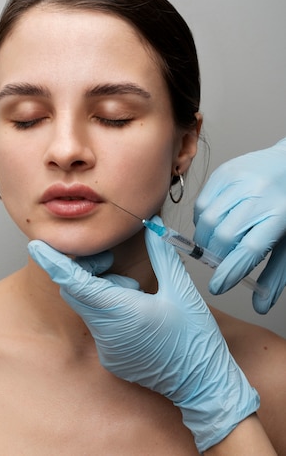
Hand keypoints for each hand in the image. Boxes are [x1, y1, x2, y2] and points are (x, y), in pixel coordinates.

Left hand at [28, 217, 258, 452]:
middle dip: (87, 271)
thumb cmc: (195, 341)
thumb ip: (162, 255)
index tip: (37, 246)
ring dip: (103, 291)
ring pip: (89, 307)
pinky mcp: (111, 358)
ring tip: (135, 293)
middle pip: (77, 291)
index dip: (53, 262)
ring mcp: (107, 348)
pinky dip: (109, 310)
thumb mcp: (182, 291)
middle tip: (109, 262)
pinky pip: (99, 325)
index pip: (74, 282)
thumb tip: (151, 226)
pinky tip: (137, 313)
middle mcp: (107, 332)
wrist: (203, 386)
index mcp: (121, 312)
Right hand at [194, 138, 285, 312]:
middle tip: (218, 262)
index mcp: (279, 216)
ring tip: (216, 243)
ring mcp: (239, 180)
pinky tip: (214, 223)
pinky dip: (202, 219)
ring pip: (207, 219)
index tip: (218, 286)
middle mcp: (259, 196)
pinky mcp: (224, 172)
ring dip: (206, 239)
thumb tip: (261, 306)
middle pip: (224, 235)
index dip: (230, 271)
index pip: (249, 249)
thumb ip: (275, 276)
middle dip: (216, 255)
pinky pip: (202, 203)